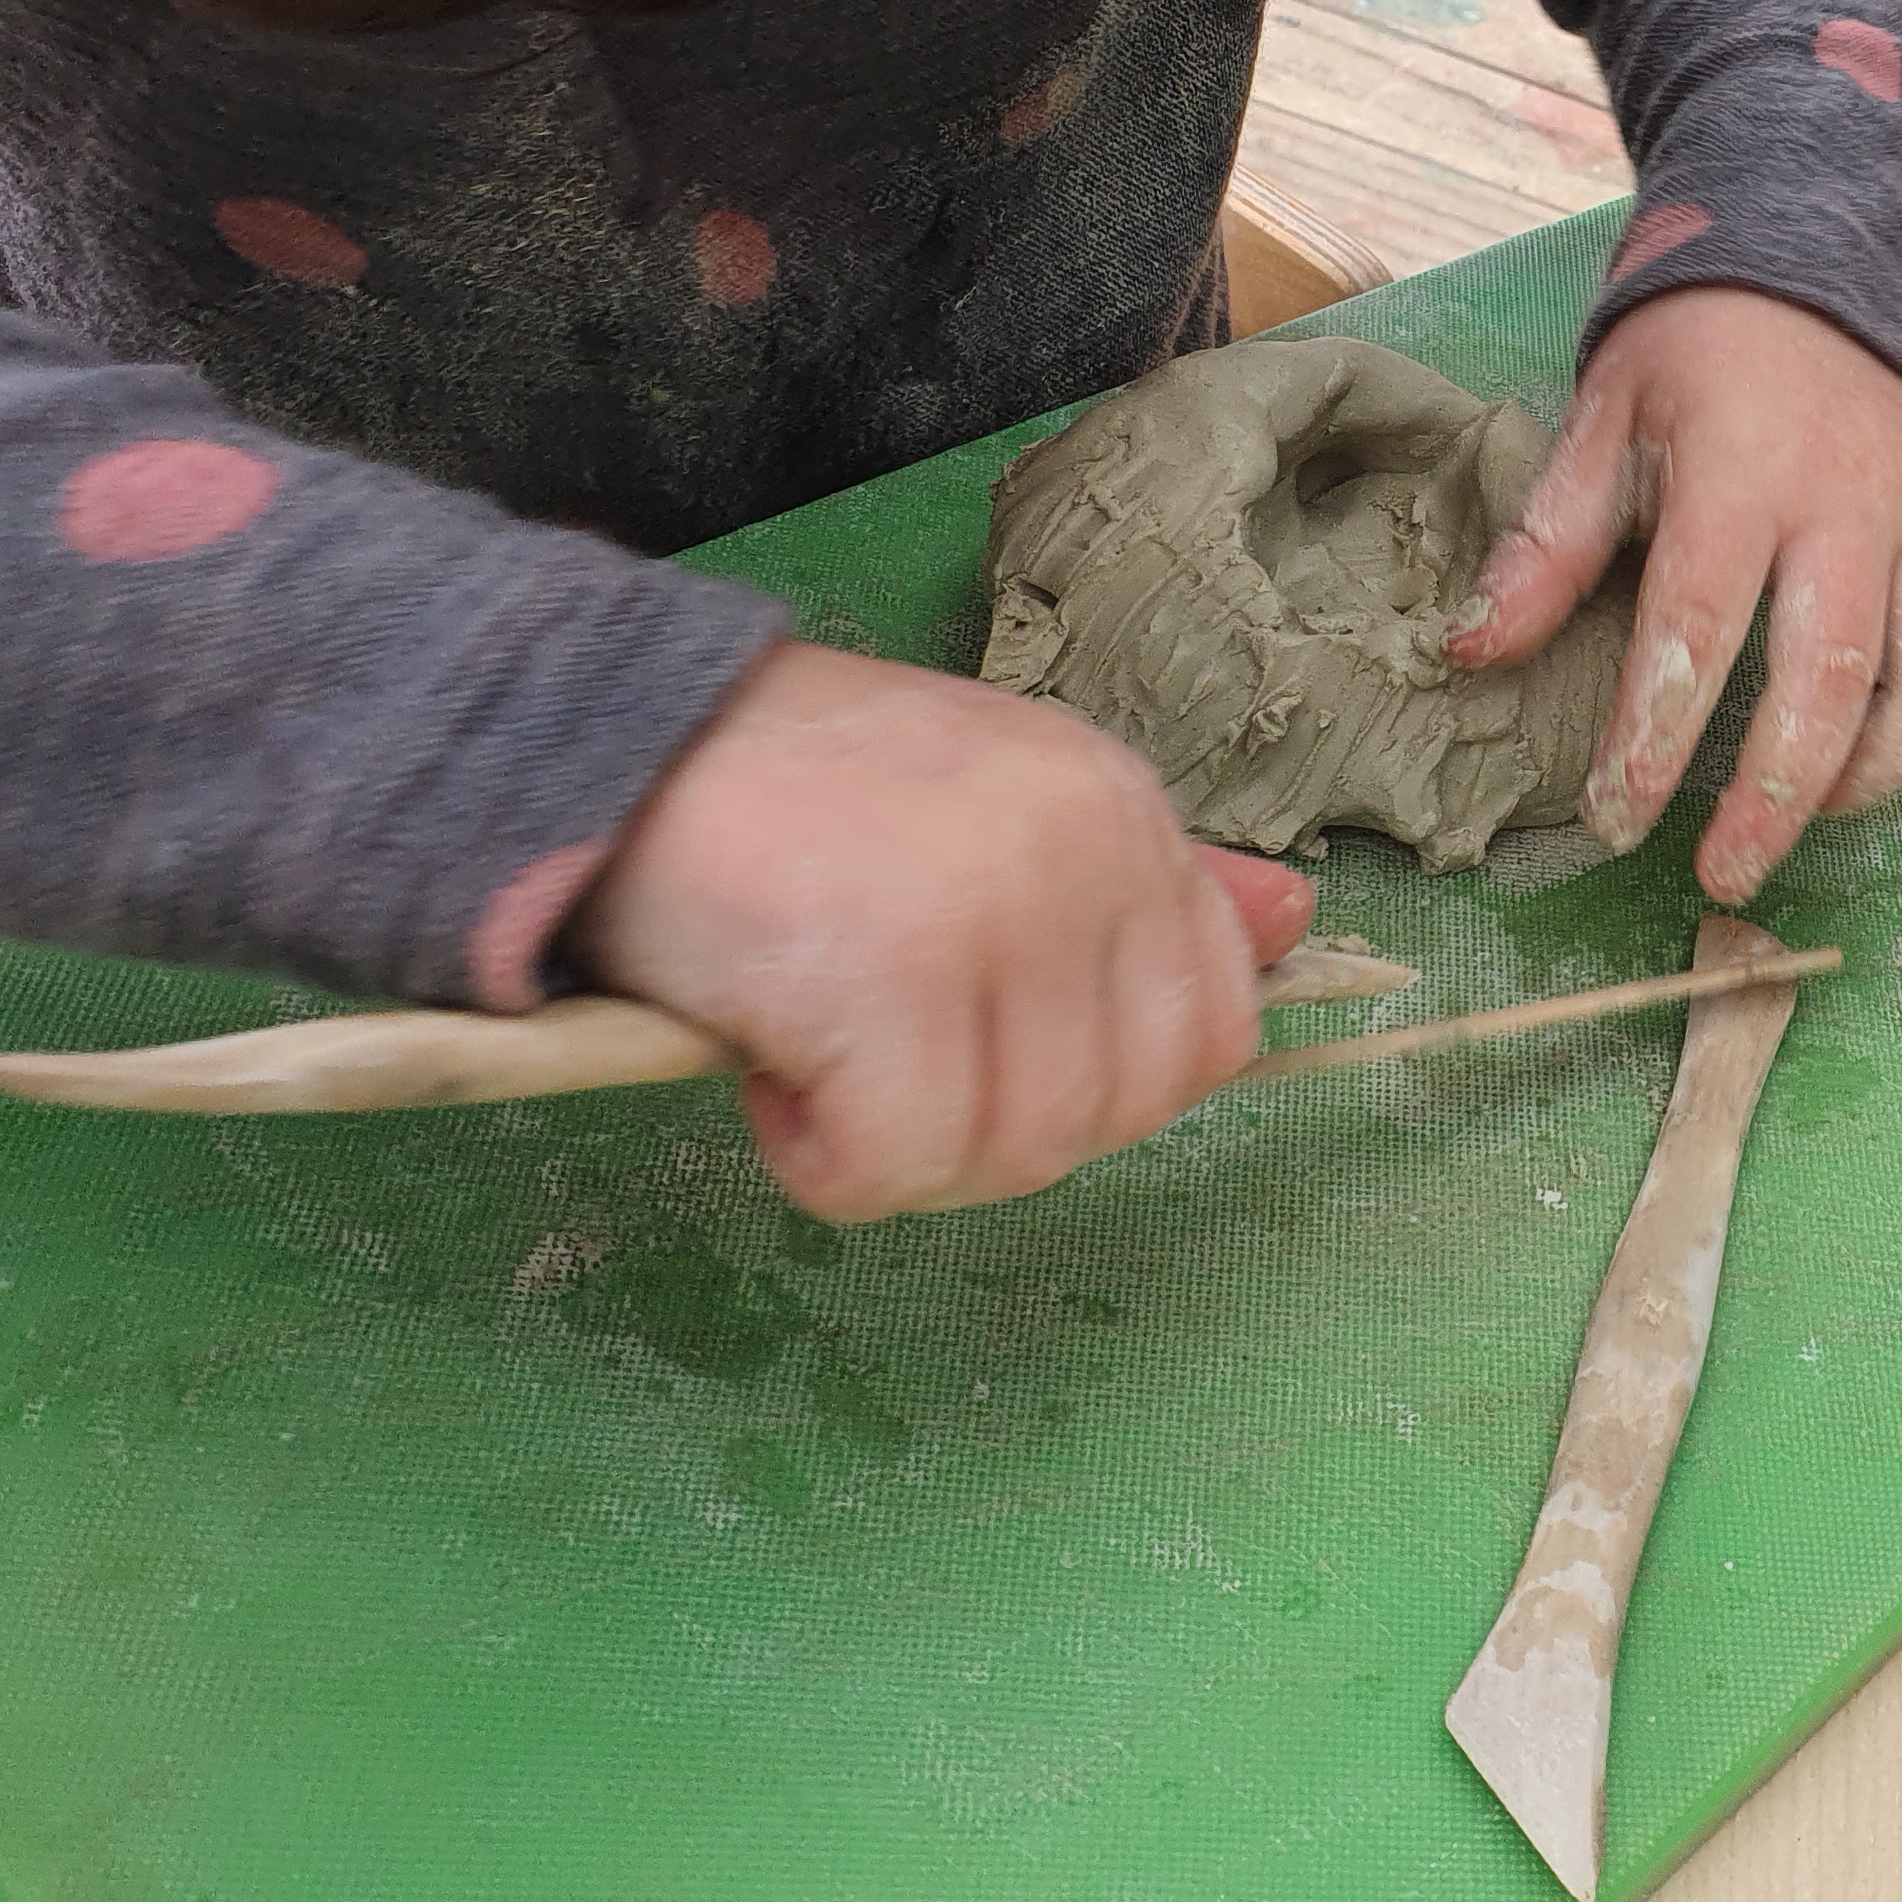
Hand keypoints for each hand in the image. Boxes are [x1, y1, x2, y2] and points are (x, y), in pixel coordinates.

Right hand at [572, 642, 1313, 1220]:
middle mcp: (1081, 850)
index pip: (1211, 1027)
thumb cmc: (788, 791)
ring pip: (1019, 1149)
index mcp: (1118, 809)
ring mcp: (992, 913)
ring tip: (821, 1058)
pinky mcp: (883, 982)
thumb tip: (1295, 921)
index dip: (1098, 1084)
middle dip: (1000, 1133)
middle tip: (889, 1072)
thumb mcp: (995, 804)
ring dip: (908, 1152)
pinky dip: (827, 1163)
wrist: (606, 735)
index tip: (986, 1054)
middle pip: (1117, 1111)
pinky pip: (900, 1166)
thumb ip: (1140, 882)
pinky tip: (774, 1079)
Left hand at [1446, 286, 1901, 902]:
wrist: (1816, 272)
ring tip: (1797, 827)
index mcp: (1743, 468)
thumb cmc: (1695, 356)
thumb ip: (1548, 545)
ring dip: (1863, 776)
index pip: (1700, 625)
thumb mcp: (1602, 422)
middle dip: (1771, 795)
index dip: (1655, 735)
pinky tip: (1866, 764)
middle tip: (1721, 876)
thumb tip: (1471, 655)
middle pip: (1826, 677)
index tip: (1615, 819)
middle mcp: (1852, 501)